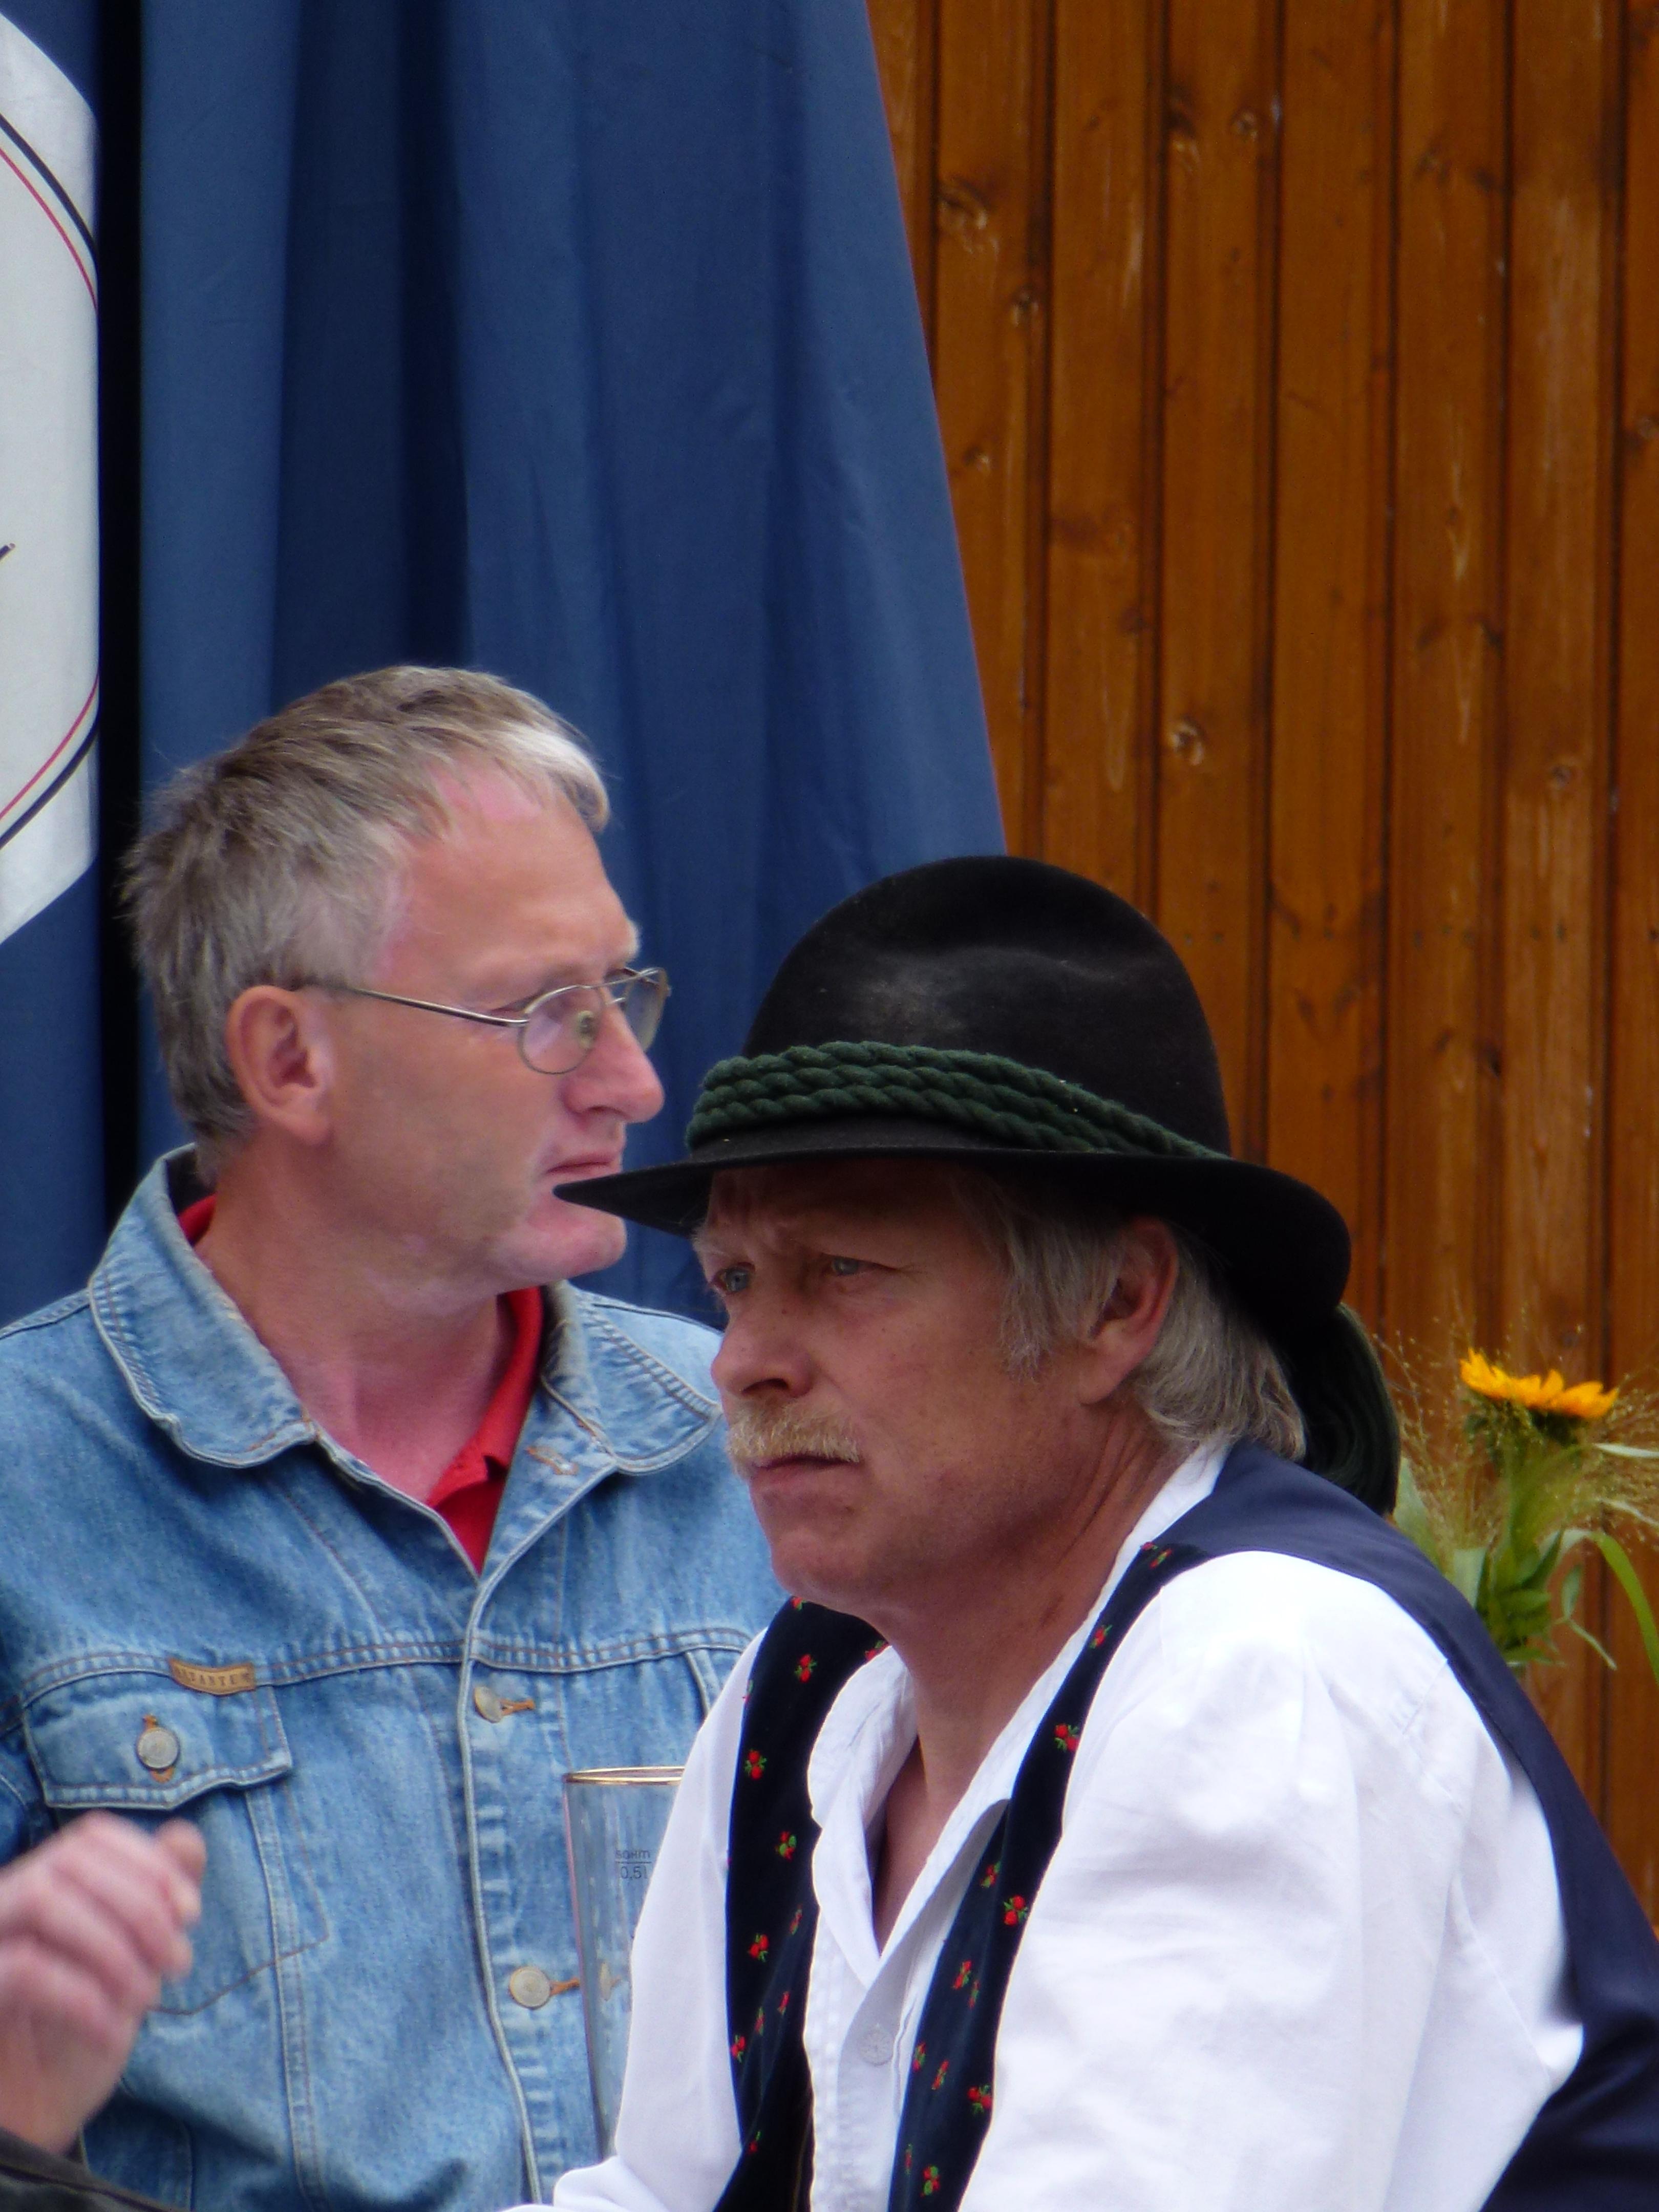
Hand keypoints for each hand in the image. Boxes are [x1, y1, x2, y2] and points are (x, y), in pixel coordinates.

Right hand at [0, 1813, 205, 2153]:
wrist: (35, 2110)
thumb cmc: (85, 2025)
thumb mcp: (134, 1957)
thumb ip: (158, 1896)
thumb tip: (185, 1839)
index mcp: (42, 1881)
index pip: (93, 1834)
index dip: (149, 1863)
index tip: (191, 1913)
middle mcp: (5, 1899)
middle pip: (71, 1859)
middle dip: (141, 1906)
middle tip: (178, 1963)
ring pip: (43, 1901)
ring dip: (113, 1948)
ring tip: (148, 1999)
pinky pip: (25, 1970)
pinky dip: (82, 1997)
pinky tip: (113, 2033)